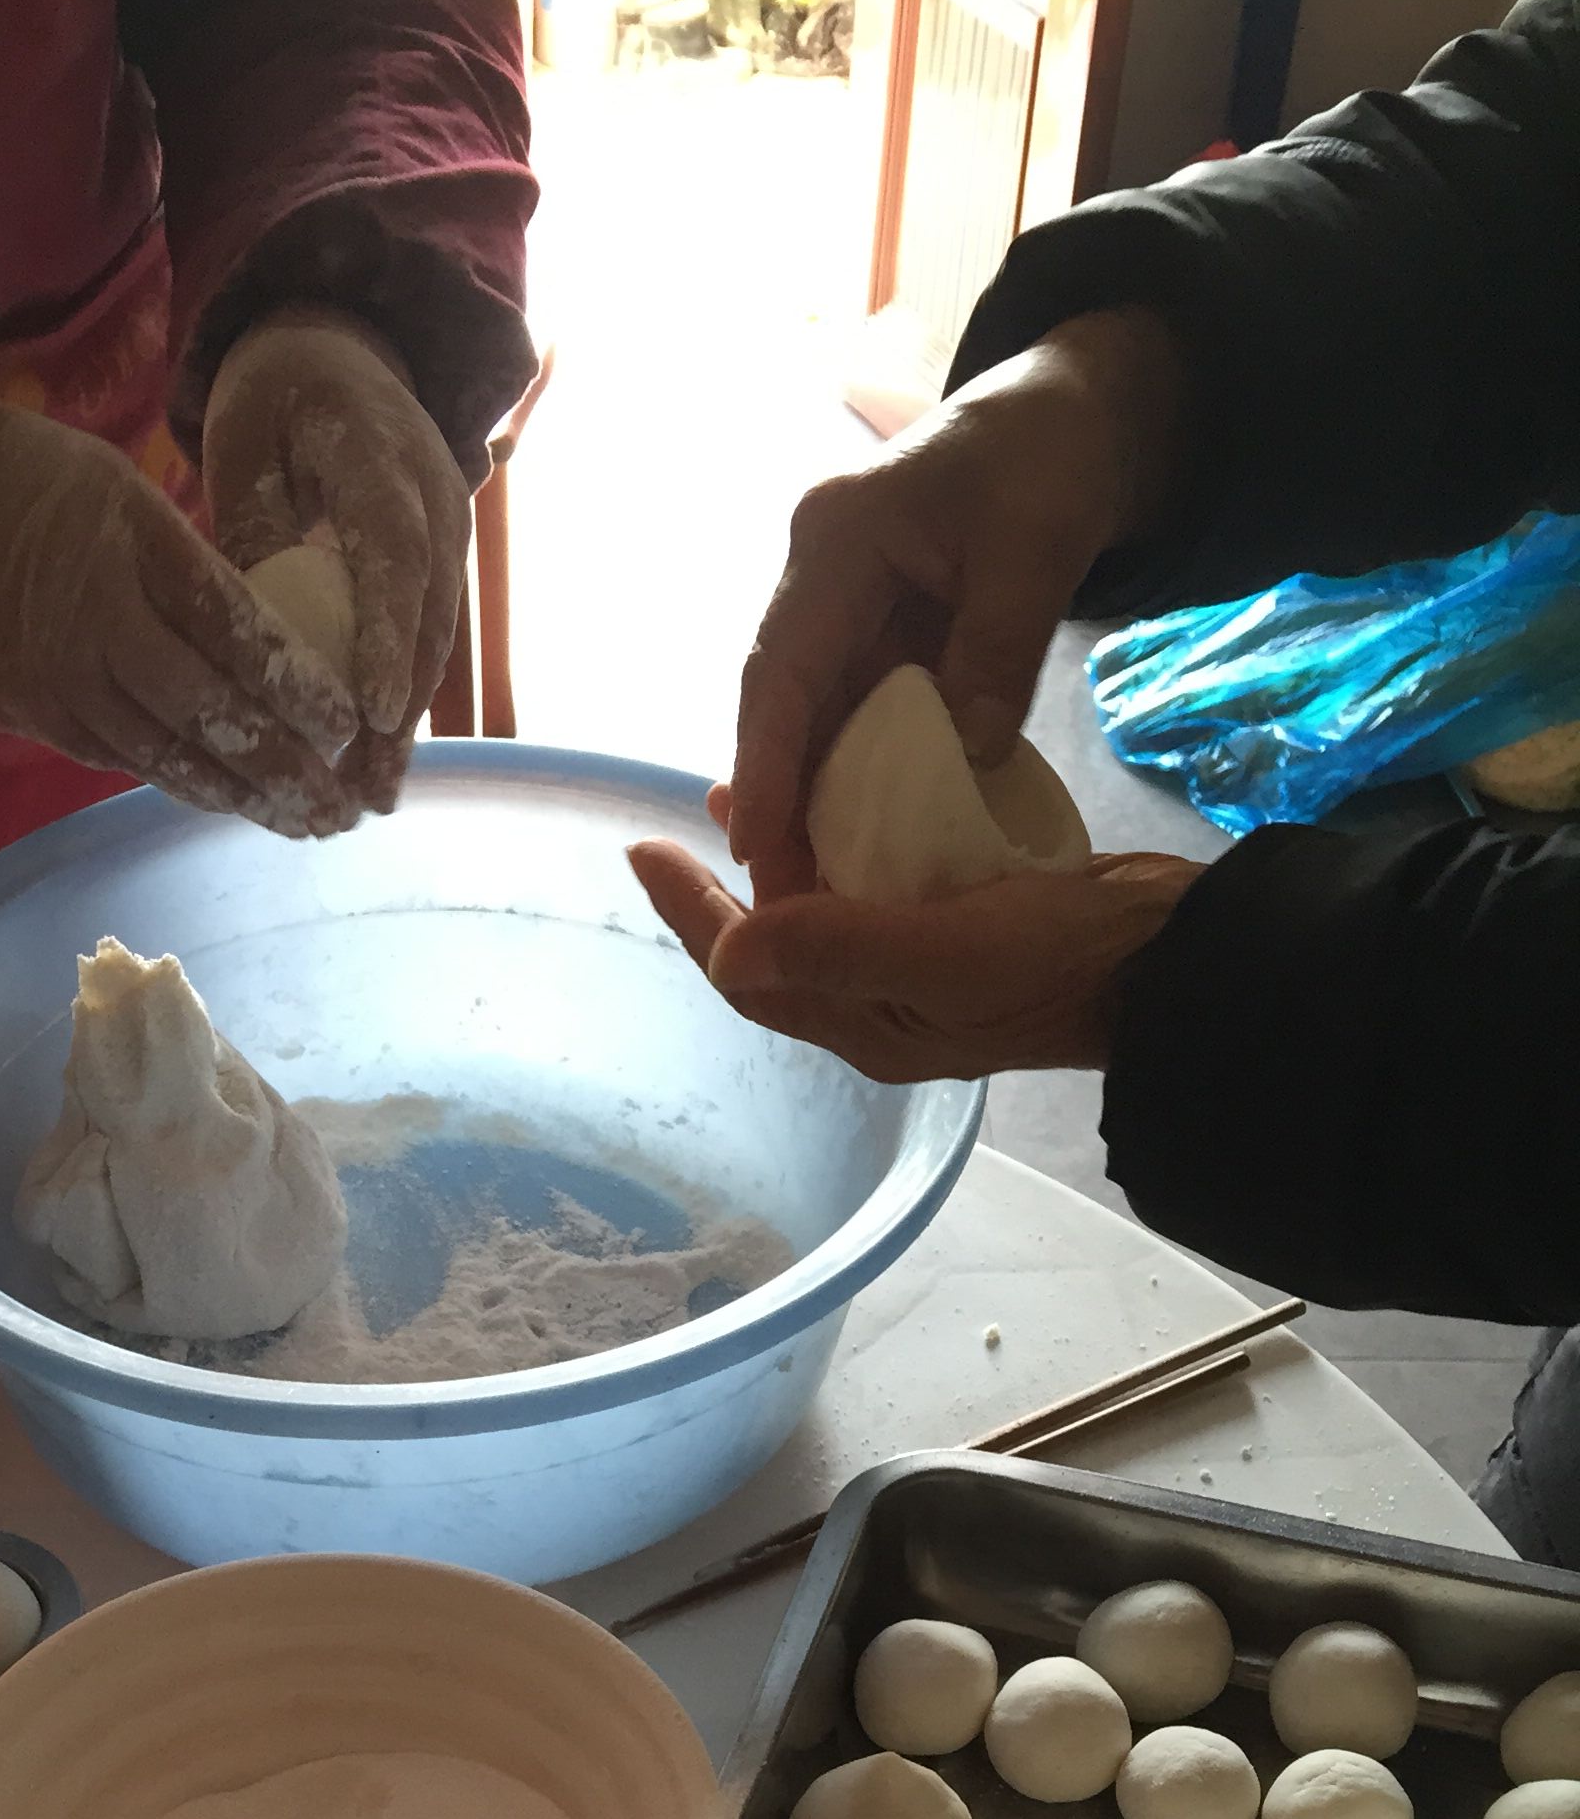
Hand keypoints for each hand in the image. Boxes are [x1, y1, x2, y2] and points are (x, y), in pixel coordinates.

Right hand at [0, 382, 361, 834]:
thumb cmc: (13, 476)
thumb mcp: (113, 485)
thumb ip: (184, 561)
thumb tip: (262, 638)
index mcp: (131, 547)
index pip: (235, 631)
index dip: (298, 689)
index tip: (349, 725)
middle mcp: (98, 625)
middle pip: (210, 714)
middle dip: (285, 770)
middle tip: (343, 809)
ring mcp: (60, 683)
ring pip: (167, 756)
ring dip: (240, 798)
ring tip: (300, 826)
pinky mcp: (30, 717)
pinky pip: (120, 758)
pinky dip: (179, 783)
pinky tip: (225, 800)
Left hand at [201, 305, 472, 807]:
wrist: (336, 350)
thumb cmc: (274, 398)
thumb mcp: (242, 446)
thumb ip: (255, 528)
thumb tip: (258, 635)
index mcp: (380, 454)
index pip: (395, 555)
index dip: (388, 638)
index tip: (373, 712)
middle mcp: (436, 495)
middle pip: (428, 615)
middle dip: (401, 712)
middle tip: (369, 794)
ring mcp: (450, 530)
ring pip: (436, 637)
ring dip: (407, 723)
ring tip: (374, 799)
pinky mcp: (443, 561)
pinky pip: (427, 636)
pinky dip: (403, 699)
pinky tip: (377, 761)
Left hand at [630, 836, 1204, 1080]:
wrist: (1175, 960)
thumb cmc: (1059, 961)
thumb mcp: (943, 954)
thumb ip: (836, 949)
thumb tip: (727, 945)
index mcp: (864, 1024)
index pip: (748, 971)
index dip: (691, 913)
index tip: (643, 849)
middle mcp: (882, 1007)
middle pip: (778, 948)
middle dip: (728, 888)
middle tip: (693, 818)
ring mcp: (925, 974)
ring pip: (827, 917)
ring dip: (787, 859)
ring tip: (758, 794)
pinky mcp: (967, 931)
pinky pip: (882, 892)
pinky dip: (850, 846)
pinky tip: (855, 798)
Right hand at [727, 309, 1187, 897]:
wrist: (1074, 414)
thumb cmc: (1046, 459)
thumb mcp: (1035, 550)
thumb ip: (998, 654)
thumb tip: (966, 759)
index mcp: (835, 540)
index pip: (783, 668)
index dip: (765, 763)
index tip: (755, 845)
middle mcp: (818, 577)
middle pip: (782, 704)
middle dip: (778, 799)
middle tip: (782, 895)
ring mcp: (843, 606)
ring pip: (812, 717)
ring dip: (813, 797)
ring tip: (816, 885)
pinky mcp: (876, 632)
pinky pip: (855, 714)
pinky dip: (858, 774)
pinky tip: (864, 838)